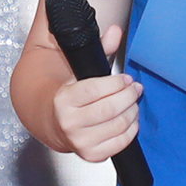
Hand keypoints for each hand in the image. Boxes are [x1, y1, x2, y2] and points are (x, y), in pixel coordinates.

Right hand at [51, 23, 139, 162]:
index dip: (116, 83)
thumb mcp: (77, 69)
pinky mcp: (91, 155)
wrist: (50, 122)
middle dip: (128, 96)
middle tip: (135, 88)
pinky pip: (120, 143)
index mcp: (63, 99)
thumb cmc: (67, 94)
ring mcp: (80, 141)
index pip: (96, 89)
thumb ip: (99, 49)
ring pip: (118, 125)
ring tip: (133, 102)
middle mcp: (69, 123)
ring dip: (132, 111)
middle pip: (110, 108)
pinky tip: (130, 119)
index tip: (125, 78)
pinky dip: (131, 129)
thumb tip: (115, 31)